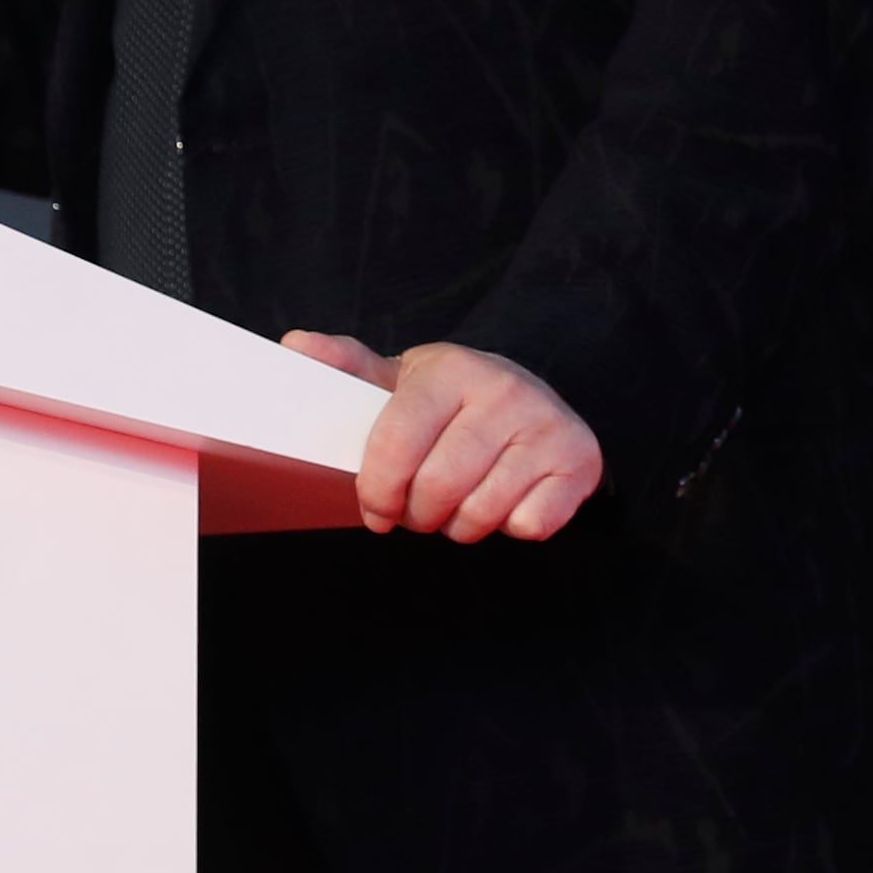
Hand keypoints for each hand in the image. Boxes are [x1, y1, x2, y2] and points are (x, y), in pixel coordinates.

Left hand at [284, 334, 602, 543]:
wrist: (538, 405)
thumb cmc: (455, 402)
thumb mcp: (403, 381)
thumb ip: (349, 368)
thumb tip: (294, 346)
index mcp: (452, 370)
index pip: (398, 443)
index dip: (377, 488)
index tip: (376, 507)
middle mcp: (505, 390)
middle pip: (439, 488)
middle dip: (419, 514)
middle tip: (419, 508)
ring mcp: (547, 424)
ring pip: (481, 513)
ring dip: (461, 525)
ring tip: (459, 503)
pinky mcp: (578, 460)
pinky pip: (529, 525)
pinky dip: (511, 526)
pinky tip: (505, 500)